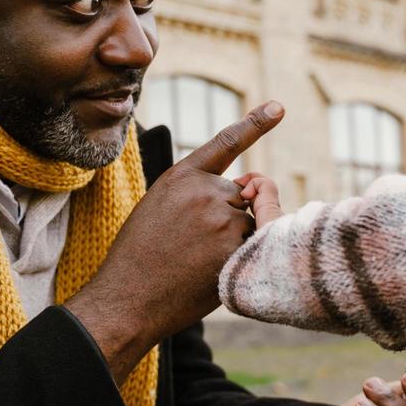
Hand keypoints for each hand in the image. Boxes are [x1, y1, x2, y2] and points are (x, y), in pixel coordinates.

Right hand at [66, 102, 283, 382]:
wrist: (127, 298)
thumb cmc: (140, 256)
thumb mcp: (159, 206)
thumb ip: (199, 193)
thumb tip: (248, 193)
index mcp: (182, 176)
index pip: (227, 143)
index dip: (255, 123)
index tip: (278, 107)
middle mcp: (206, 191)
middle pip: (240, 196)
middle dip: (226, 217)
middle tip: (191, 244)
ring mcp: (223, 220)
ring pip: (249, 223)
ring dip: (233, 240)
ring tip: (195, 259)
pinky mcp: (235, 250)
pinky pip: (253, 247)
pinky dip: (238, 258)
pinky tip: (207, 271)